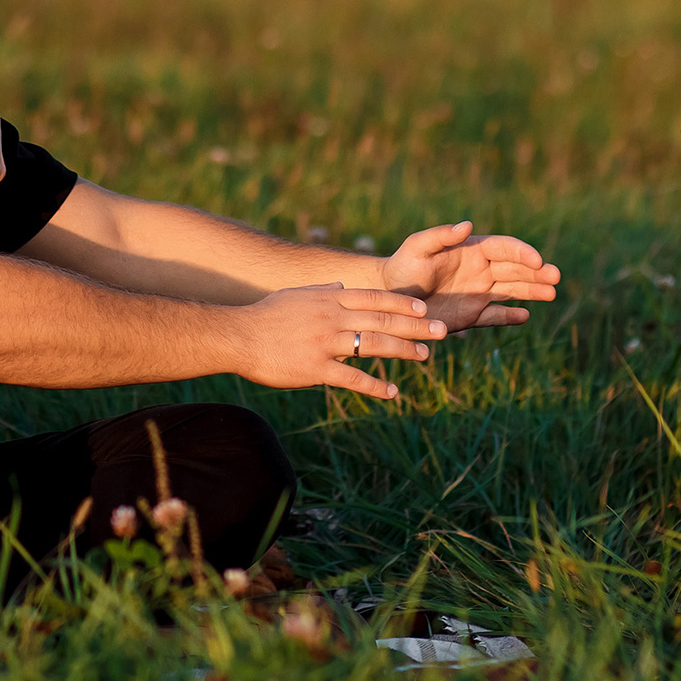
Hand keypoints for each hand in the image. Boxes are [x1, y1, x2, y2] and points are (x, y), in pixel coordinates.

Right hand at [228, 284, 445, 399]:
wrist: (239, 336)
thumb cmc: (266, 315)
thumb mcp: (295, 295)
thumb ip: (321, 292)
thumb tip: (340, 288)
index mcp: (329, 300)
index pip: (374, 298)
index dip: (402, 304)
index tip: (424, 309)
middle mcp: (332, 318)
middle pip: (382, 320)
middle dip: (416, 326)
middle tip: (441, 331)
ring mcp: (325, 343)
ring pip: (374, 346)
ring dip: (403, 351)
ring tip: (424, 357)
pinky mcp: (316, 369)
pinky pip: (352, 378)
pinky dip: (374, 386)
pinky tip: (391, 393)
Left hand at [378, 221, 560, 332]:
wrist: (390, 297)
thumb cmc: (402, 267)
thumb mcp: (417, 248)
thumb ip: (440, 236)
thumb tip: (467, 225)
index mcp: (471, 250)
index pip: (504, 248)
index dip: (522, 253)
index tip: (537, 260)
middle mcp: (480, 270)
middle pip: (515, 269)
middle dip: (536, 272)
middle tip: (556, 277)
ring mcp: (478, 293)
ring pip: (512, 291)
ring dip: (532, 291)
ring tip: (552, 294)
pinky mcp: (472, 315)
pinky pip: (496, 315)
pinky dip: (510, 316)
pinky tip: (525, 315)